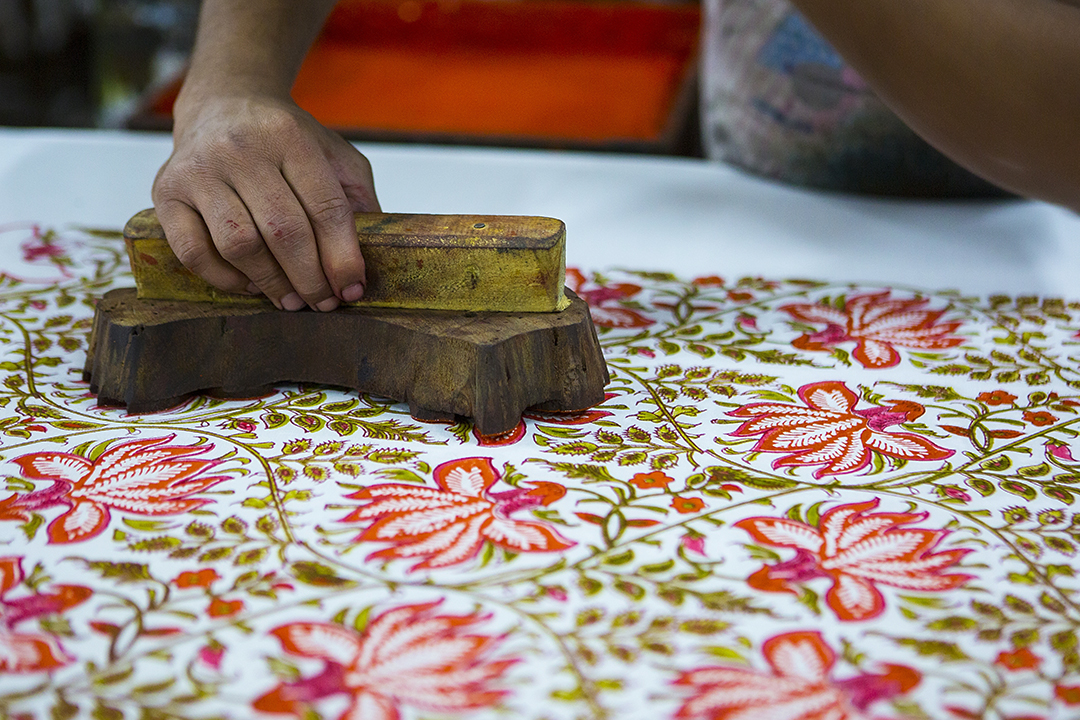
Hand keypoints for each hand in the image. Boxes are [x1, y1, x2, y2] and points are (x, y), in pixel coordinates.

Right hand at [152, 94, 379, 310]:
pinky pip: (194, 252)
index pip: (325, 208)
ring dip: (272, 284)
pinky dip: (225, 280)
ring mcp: (198, 169)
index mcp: (289, 136)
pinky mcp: (165, 191)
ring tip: (293, 301)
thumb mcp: (332, 154)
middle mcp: (240, 148)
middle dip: (311, 278)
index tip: (353, 290)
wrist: (223, 104)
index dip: (343, 257)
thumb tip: (363, 264)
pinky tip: (250, 285)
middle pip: (283, 231)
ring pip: (239, 245)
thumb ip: (355, 198)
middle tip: (324, 304)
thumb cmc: (285, 140)